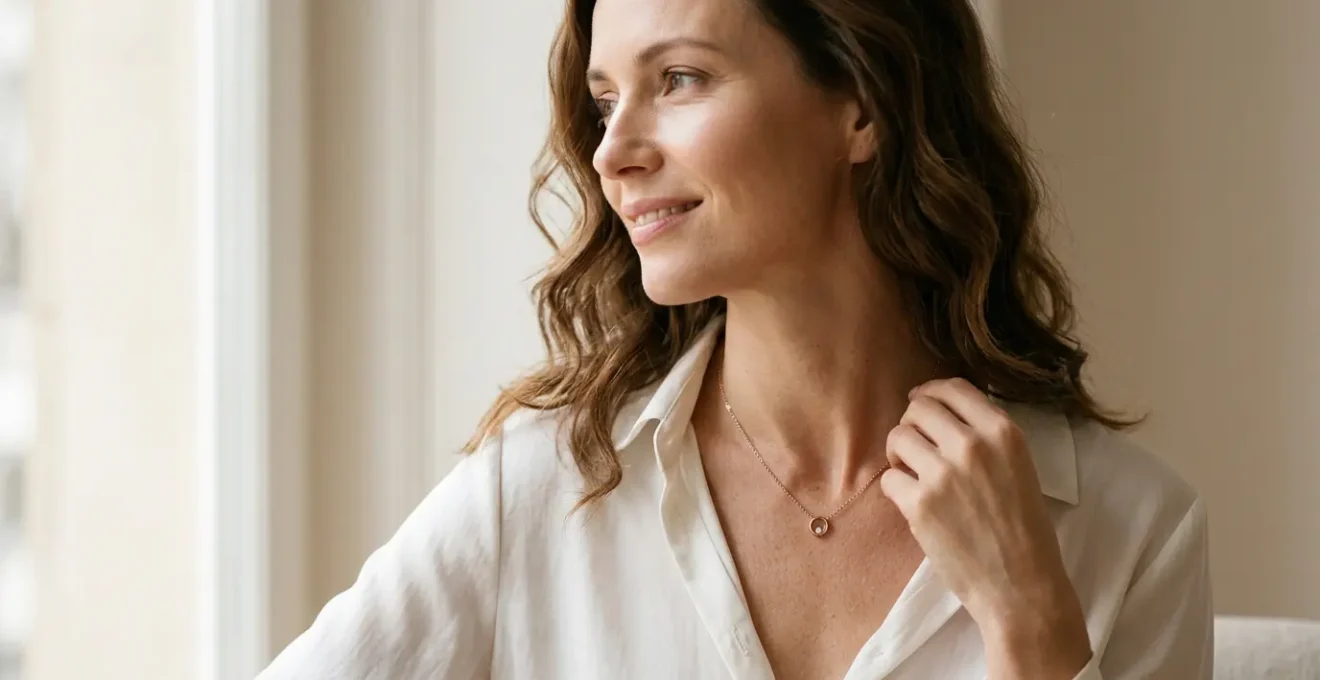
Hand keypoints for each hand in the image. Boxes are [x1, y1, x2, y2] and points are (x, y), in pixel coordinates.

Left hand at [880, 378, 1091, 678]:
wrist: (1022, 585)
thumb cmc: (1025, 530)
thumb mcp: (1019, 467)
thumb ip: (985, 438)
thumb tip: (942, 413)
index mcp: (1003, 432)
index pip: (953, 388)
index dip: (930, 393)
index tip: (921, 403)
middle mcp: (972, 445)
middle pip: (918, 409)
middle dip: (911, 424)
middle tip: (916, 448)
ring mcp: (943, 474)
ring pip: (897, 437)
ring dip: (899, 454)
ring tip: (912, 475)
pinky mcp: (919, 504)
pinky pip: (889, 477)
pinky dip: (896, 489)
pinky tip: (912, 502)